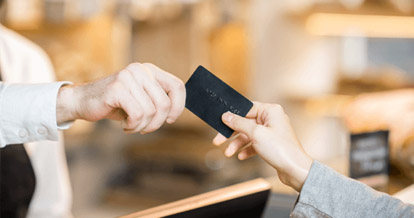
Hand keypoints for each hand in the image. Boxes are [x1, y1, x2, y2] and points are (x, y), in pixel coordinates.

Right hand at [57, 62, 185, 133]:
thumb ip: (158, 100)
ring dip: (142, 126)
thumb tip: (175, 113)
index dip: (178, 106)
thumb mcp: (141, 98)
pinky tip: (125, 125)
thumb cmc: (115, 103)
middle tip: (145, 128)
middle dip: (157, 123)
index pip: (177, 86)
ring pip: (150, 112)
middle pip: (164, 103)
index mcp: (149, 70)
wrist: (82, 101)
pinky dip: (133, 126)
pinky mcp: (117, 89)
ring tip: (132, 125)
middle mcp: (140, 70)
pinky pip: (138, 115)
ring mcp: (128, 78)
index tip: (170, 119)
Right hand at [213, 102, 312, 191]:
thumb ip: (239, 123)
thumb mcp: (256, 134)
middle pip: (245, 122)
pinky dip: (247, 149)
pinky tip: (241, 156)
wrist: (295, 170)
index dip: (233, 115)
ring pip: (248, 134)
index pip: (246, 108)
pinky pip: (254, 143)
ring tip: (229, 153)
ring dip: (237, 144)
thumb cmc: (281, 149)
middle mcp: (272, 119)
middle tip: (218, 140)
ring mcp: (272, 131)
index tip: (221, 121)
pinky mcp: (271, 143)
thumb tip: (226, 116)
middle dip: (232, 133)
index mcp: (271, 111)